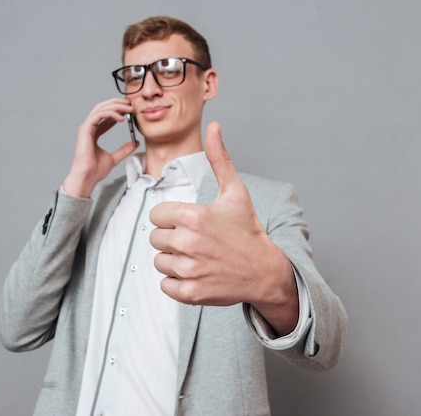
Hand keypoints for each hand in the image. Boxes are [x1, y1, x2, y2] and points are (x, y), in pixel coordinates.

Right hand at [62, 98, 139, 197]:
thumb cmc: (95, 171)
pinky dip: (111, 114)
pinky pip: (99, 115)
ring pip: (101, 109)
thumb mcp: (115, 158)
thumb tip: (135, 143)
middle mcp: (89, 128)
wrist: (87, 177)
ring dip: (116, 106)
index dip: (118, 111)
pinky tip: (121, 118)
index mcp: (94, 133)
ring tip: (129, 109)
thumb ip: (124, 149)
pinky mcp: (85, 130)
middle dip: (117, 104)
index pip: (106, 116)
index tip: (130, 110)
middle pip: (103, 108)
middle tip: (130, 104)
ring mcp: (86, 128)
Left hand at [149, 122, 298, 333]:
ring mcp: (189, 270)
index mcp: (192, 216)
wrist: (265, 270)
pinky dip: (176, 282)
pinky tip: (195, 273)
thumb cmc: (247, 230)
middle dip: (171, 238)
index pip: (156, 215)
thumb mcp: (235, 192)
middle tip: (195, 241)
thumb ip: (219, 159)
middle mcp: (187, 243)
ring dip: (173, 260)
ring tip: (196, 257)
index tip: (189, 222)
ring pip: (159, 261)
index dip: (170, 218)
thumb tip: (214, 126)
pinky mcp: (190, 293)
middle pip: (155, 238)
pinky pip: (165, 285)